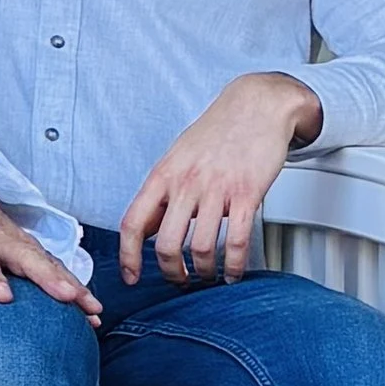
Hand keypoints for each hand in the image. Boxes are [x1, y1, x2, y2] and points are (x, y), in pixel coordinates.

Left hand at [0, 169, 96, 325]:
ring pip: (47, 260)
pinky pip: (54, 263)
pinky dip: (74, 281)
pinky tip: (89, 305)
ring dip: (71, 282)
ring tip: (91, 309)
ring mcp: (15, 239)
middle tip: (69, 298)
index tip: (4, 297)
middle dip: (48, 277)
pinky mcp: (27, 245)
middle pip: (25, 256)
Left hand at [117, 72, 322, 286]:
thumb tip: (144, 228)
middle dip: (171, 272)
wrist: (256, 105)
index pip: (134, 223)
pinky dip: (234, 265)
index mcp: (163, 175)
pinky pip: (237, 241)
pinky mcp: (248, 193)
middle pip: (166, 244)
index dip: (128, 256)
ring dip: (204, 272)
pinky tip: (234, 271)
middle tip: (179, 280)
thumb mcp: (176, 157)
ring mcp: (217, 189)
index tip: (131, 276)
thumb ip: (161, 192)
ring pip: (201, 248)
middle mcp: (186, 183)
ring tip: (208, 276)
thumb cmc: (216, 133)